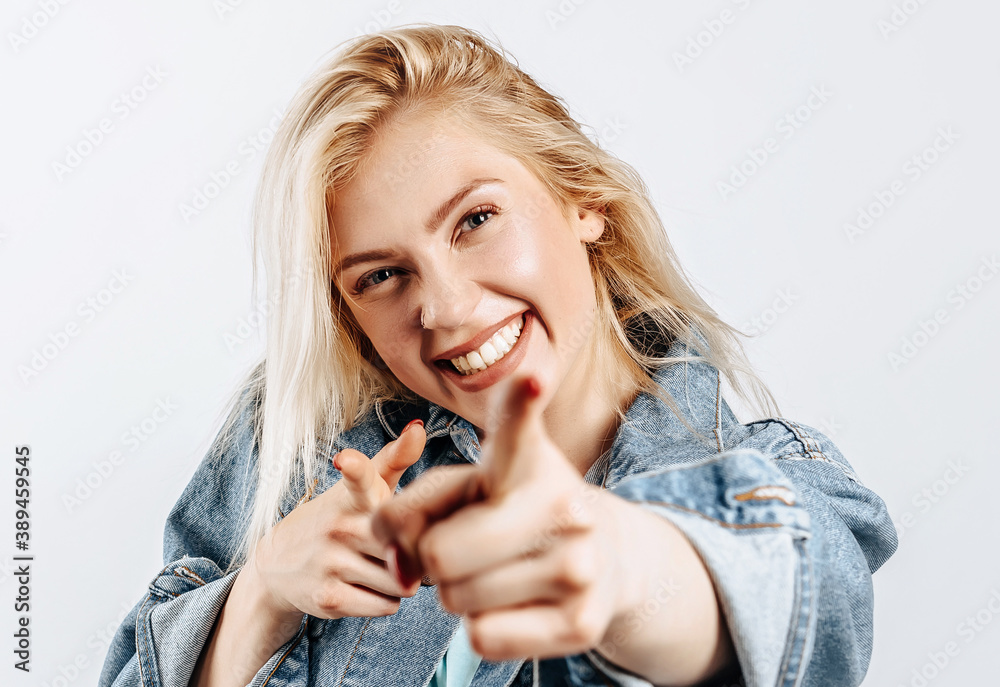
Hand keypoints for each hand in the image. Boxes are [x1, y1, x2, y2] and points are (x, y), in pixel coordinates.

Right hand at [245, 419, 427, 624]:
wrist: (277, 565)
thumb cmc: (338, 519)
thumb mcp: (360, 488)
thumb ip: (394, 459)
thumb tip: (420, 426)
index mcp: (350, 496)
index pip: (356, 478)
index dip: (354, 468)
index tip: (344, 459)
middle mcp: (338, 527)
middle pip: (405, 545)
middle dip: (413, 551)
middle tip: (400, 546)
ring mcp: (330, 562)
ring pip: (401, 580)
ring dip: (402, 580)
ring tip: (381, 567)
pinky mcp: (328, 598)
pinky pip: (386, 606)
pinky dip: (387, 601)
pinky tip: (369, 588)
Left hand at [371, 375, 631, 660]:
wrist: (603, 558)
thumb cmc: (510, 511)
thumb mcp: (466, 487)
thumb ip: (411, 510)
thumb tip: (401, 571)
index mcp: (527, 460)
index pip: (517, 427)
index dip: (520, 402)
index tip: (531, 376)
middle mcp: (561, 503)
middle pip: (437, 552)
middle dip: (429, 558)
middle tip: (462, 545)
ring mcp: (579, 565)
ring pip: (456, 600)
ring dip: (458, 593)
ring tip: (497, 570)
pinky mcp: (582, 624)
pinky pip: (483, 638)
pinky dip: (482, 627)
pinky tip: (516, 603)